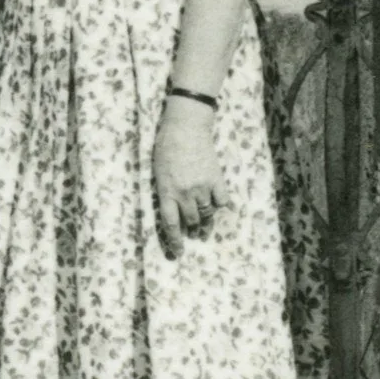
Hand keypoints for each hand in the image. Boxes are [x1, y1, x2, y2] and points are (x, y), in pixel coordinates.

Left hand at [153, 98, 223, 255]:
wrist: (185, 127)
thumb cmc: (165, 146)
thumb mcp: (158, 171)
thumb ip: (165, 191)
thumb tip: (173, 209)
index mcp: (166, 192)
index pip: (171, 225)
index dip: (175, 241)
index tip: (179, 252)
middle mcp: (184, 193)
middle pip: (191, 221)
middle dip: (192, 230)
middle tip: (195, 234)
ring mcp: (202, 187)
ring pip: (206, 213)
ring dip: (205, 222)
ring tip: (205, 227)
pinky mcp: (216, 179)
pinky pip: (221, 201)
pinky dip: (220, 205)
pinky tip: (217, 205)